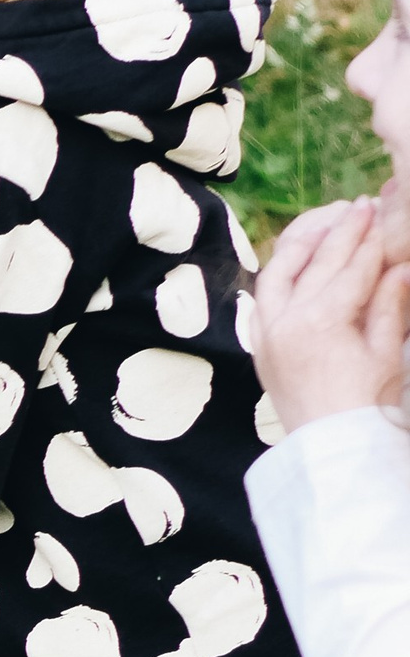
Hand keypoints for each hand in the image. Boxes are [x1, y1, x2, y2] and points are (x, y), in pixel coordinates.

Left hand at [254, 197, 409, 429]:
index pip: (351, 268)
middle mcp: (286, 321)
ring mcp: (267, 332)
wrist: (330, 451)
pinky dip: (280, 271)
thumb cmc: (366, 408)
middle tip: (360, 205)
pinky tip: (298, 256)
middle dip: (340, 230)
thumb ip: (391, 306)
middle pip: (316, 262)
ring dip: (302, 240)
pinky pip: (264, 295)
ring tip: (327, 218)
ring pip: (279, 271)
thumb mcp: (388, 355)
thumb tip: (401, 266)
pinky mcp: (260, 344)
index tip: (382, 211)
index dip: (370, 239)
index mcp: (321, 322)